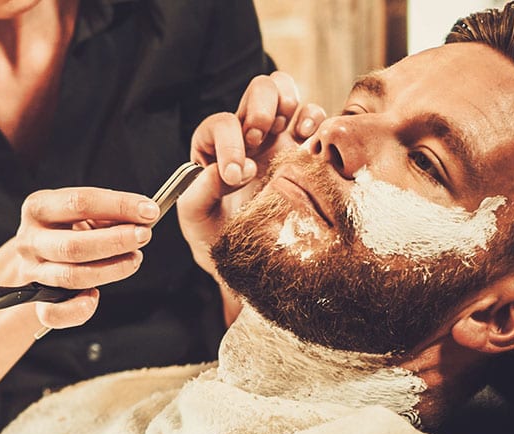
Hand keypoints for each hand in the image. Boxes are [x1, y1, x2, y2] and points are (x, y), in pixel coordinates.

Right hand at [12, 186, 160, 328]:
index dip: (118, 206)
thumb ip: (108, 214)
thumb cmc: (66, 231)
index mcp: (38, 208)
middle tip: (143, 236)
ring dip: (111, 270)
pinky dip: (79, 308)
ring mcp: (31, 272)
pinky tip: (95, 297)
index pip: (79, 203)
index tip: (148, 210)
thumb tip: (142, 216)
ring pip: (71, 277)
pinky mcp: (35, 300)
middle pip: (73, 245)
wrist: (36, 256)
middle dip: (115, 241)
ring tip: (133, 259)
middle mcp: (29, 240)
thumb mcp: (82, 213)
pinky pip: (54, 313)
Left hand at [180, 71, 325, 279]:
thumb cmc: (218, 240)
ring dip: (289, 103)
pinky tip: (310, 140)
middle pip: (259, 91)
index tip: (235, 176)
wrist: (252, 262)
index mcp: (217, 147)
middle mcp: (249, 137)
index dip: (228, 142)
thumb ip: (199, 195)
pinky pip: (315, 118)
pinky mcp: (305, 152)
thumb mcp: (197, 221)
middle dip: (260, 107)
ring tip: (293, 132)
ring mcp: (280, 140)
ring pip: (286, 93)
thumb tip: (225, 171)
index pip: (221, 124)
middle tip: (258, 140)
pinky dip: (316, 119)